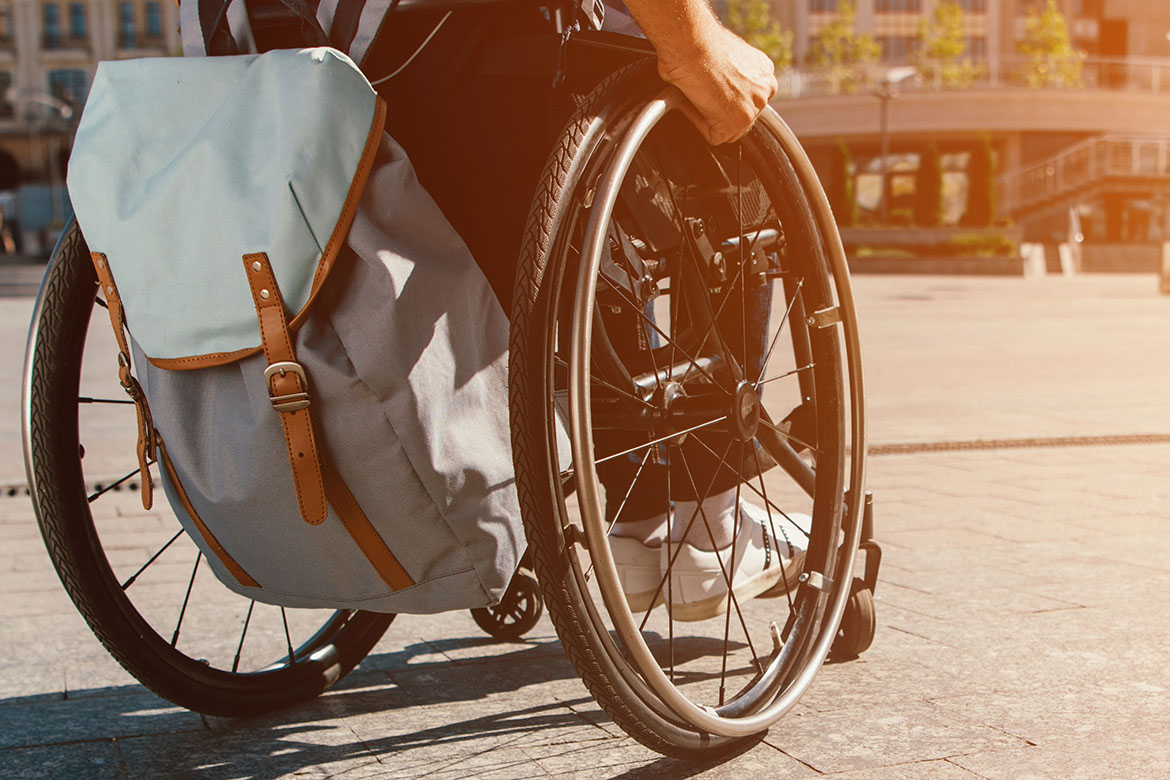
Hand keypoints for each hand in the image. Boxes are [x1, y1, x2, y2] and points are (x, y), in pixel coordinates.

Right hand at [656, 26, 777, 145]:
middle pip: (743, 115)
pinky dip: (697, 122)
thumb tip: (713, 84)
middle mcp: (765, 89)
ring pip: (729, 128)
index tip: (711, 92)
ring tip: (693, 97)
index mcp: (764, 70)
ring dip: (709, 117)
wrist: (692, 43)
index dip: (727, 98)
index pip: (749, 97)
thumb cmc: (699, 42)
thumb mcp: (725, 54)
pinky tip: (691, 103)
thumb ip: (730, 73)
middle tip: (700, 97)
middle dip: (721, 111)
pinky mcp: (737, 122)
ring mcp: (754, 108)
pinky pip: (714, 135)